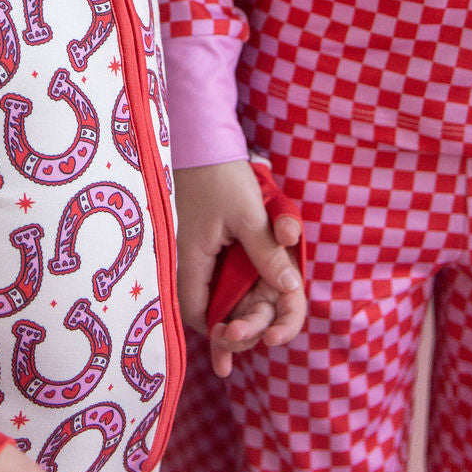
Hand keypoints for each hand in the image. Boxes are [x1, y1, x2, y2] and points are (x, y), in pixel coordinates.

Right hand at [174, 159, 305, 375]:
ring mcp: (184, 252)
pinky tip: (236, 297)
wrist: (197, 139)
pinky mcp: (191, 242)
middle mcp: (180, 262)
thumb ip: (267, 253)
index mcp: (189, 261)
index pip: (199, 316)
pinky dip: (223, 289)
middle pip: (203, 309)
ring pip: (206, 292)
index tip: (248, 332)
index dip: (223, 332)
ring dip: (229, 307)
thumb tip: (291, 288)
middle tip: (260, 329)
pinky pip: (206, 275)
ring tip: (255, 320)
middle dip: (232, 322)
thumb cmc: (220, 175)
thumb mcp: (249, 215)